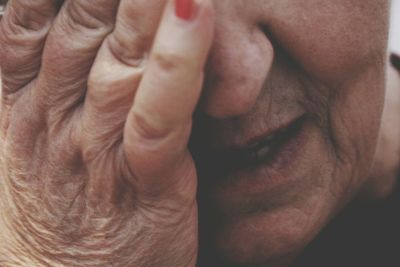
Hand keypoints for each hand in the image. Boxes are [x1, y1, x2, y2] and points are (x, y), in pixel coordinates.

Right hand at [0, 0, 213, 265]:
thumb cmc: (61, 207)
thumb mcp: (35, 137)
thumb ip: (46, 74)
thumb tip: (69, 25)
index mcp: (24, 98)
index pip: (30, 7)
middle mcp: (55, 111)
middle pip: (80, 13)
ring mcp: (95, 143)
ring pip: (122, 53)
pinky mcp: (141, 177)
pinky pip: (159, 112)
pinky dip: (177, 63)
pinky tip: (193, 14)